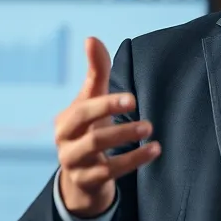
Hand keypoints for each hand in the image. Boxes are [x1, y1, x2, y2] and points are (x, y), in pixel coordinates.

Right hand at [54, 36, 160, 217]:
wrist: (81, 178)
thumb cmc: (89, 130)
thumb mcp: (91, 103)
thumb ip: (95, 72)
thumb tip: (91, 38)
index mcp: (66, 120)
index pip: (83, 109)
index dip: (106, 103)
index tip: (131, 98)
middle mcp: (65, 142)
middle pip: (86, 129)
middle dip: (113, 118)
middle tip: (144, 114)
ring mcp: (75, 164)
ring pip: (97, 151)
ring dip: (125, 139)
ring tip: (150, 129)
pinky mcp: (88, 182)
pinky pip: (110, 172)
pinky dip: (133, 160)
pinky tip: (154, 150)